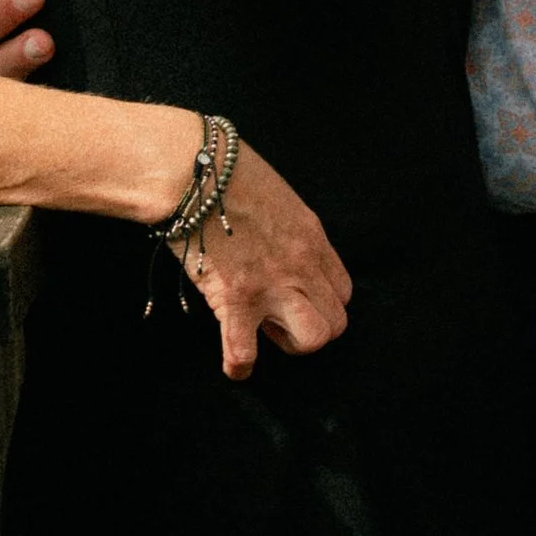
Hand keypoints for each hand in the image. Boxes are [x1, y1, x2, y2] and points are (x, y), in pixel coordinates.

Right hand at [171, 137, 351, 380]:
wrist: (193, 170)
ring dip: (288, 342)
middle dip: (309, 326)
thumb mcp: (276, 197)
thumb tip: (277, 246)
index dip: (319, 301)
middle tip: (277, 315)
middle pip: (335, 321)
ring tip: (262, 331)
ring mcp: (272, 284)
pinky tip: (234, 365)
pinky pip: (245, 351)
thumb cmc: (228, 173)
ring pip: (312, 339)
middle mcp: (301, 264)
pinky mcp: (235, 298)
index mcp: (312, 238)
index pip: (342, 291)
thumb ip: (286, 229)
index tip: (295, 296)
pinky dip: (239, 364)